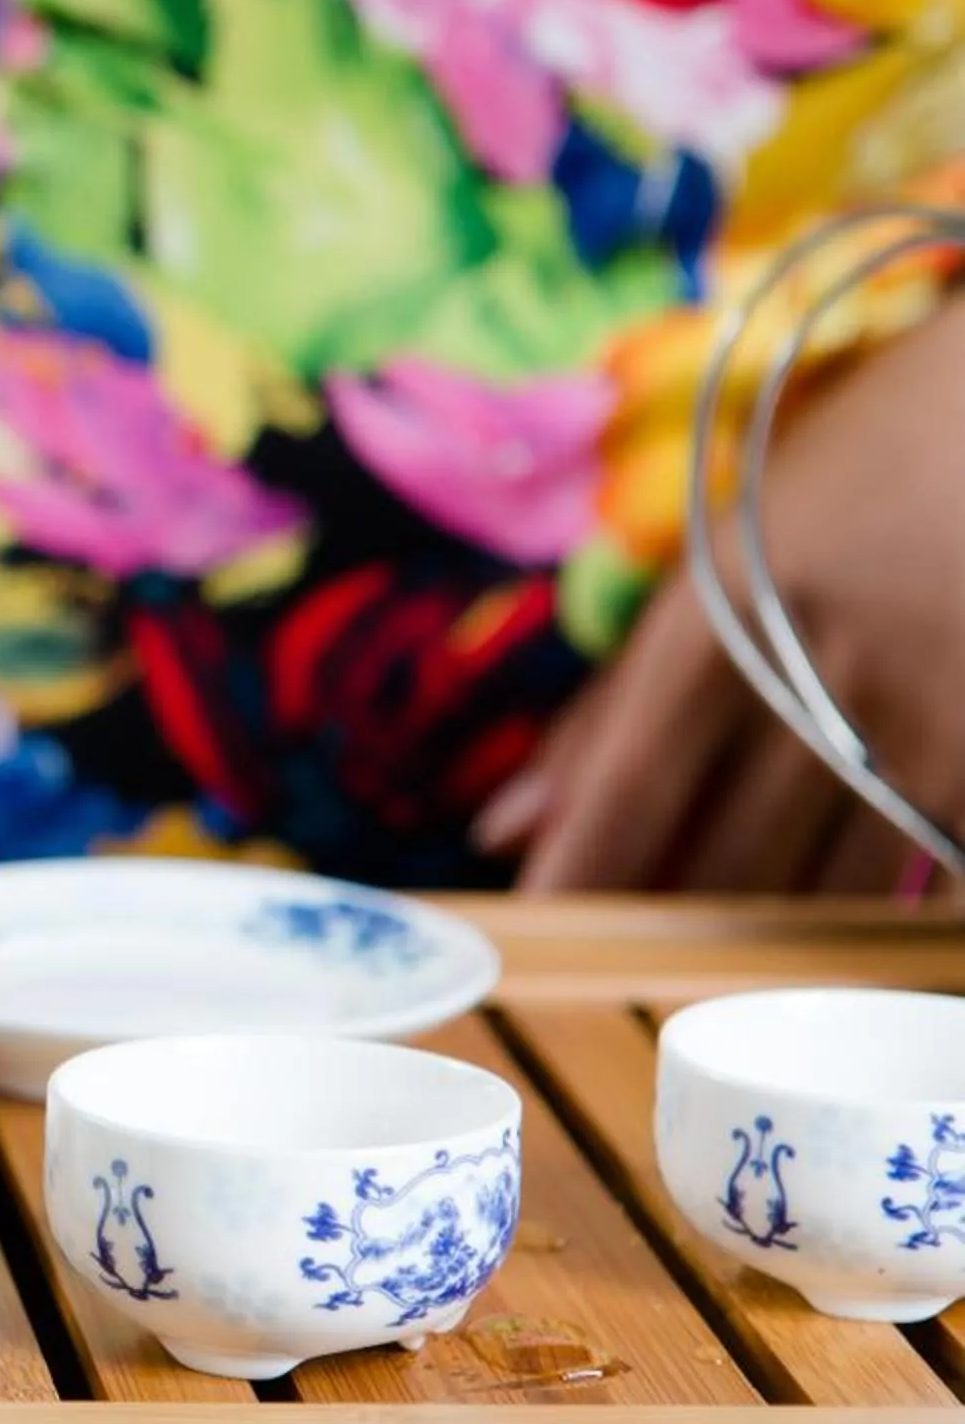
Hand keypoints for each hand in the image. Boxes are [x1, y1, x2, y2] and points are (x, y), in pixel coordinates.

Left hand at [494, 295, 964, 894]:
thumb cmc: (864, 464)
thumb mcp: (724, 556)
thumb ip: (615, 701)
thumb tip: (502, 825)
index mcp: (724, 608)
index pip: (629, 777)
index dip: (579, 871)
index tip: (532, 938)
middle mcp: (820, 667)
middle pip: (721, 849)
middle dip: (666, 919)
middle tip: (623, 958)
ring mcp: (933, 714)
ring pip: (828, 881)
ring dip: (769, 934)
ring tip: (727, 954)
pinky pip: (933, 874)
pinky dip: (881, 916)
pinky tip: (847, 937)